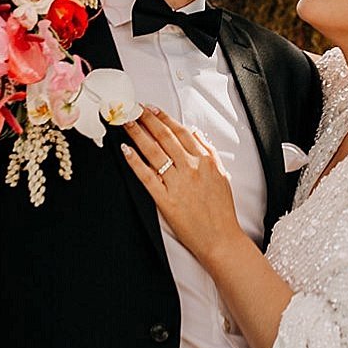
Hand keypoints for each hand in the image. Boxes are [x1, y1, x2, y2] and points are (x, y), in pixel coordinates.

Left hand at [122, 107, 241, 261]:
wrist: (220, 239)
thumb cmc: (221, 210)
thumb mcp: (222, 175)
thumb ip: (209, 152)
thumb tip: (196, 133)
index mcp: (205, 160)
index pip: (180, 132)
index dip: (164, 118)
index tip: (152, 108)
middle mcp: (191, 168)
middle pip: (164, 137)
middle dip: (146, 120)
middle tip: (133, 108)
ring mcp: (177, 183)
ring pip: (153, 152)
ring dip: (137, 134)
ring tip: (125, 123)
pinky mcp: (165, 200)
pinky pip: (146, 176)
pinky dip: (135, 162)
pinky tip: (125, 150)